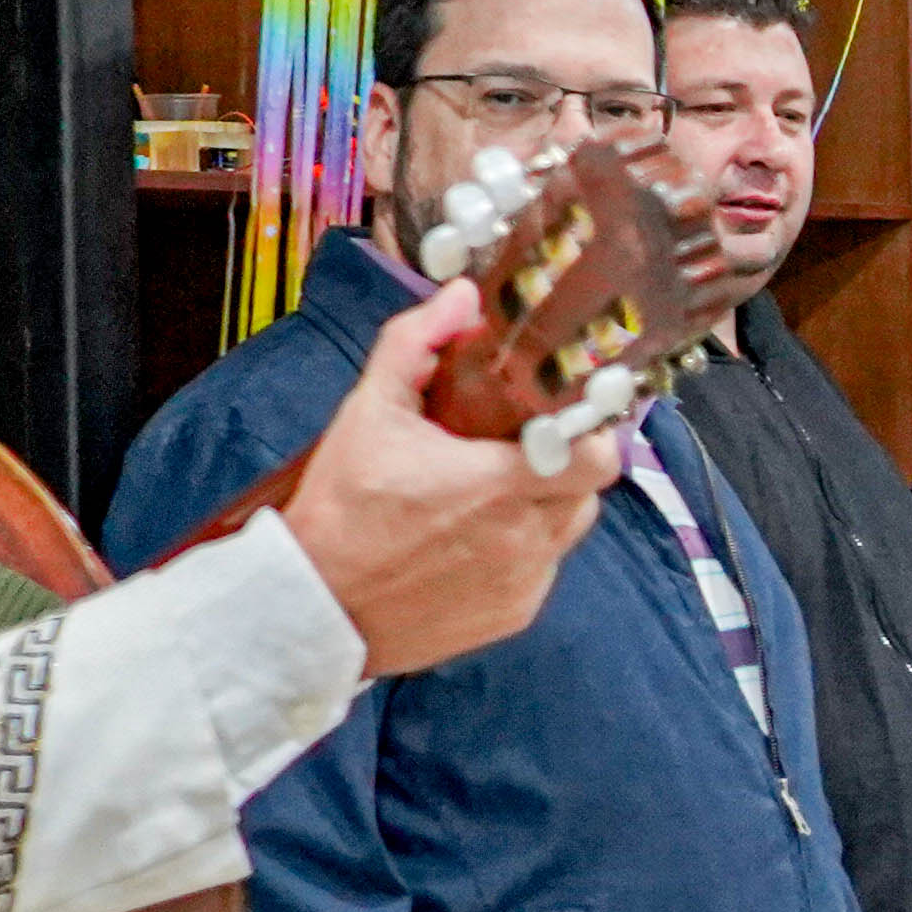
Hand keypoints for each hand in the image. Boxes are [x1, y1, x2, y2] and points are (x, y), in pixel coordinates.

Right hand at [281, 277, 623, 675]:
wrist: (314, 605)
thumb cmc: (340, 511)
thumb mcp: (368, 412)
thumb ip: (415, 344)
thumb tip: (460, 297)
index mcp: (496, 485)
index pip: (596, 456)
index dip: (590, 432)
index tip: (566, 417)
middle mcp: (523, 538)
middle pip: (587, 489)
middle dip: (562, 462)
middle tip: (517, 448)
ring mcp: (523, 581)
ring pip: (567, 528)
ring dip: (544, 504)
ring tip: (489, 493)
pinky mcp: (515, 614)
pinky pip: (542, 569)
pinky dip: (522, 549)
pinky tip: (472, 538)